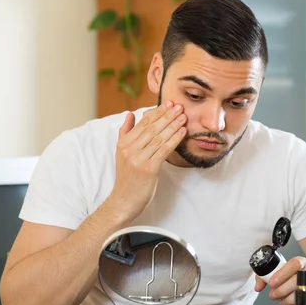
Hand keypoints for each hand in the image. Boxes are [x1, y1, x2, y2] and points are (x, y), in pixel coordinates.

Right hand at [106, 100, 186, 220]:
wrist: (124, 201)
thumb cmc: (127, 178)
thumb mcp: (122, 153)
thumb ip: (126, 133)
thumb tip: (131, 114)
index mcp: (123, 143)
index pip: (143, 123)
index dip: (157, 112)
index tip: (169, 104)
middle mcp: (129, 149)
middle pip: (152, 128)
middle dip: (167, 116)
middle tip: (180, 106)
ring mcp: (138, 159)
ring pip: (159, 137)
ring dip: (173, 126)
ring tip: (183, 117)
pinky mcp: (148, 168)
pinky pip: (164, 150)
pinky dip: (174, 139)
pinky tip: (182, 132)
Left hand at [254, 256, 305, 304]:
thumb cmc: (302, 279)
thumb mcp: (288, 273)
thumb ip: (269, 277)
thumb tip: (258, 286)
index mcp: (302, 263)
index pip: (294, 264)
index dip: (282, 273)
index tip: (272, 283)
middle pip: (295, 282)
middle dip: (281, 291)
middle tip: (273, 295)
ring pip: (301, 294)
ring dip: (288, 301)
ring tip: (282, 302)